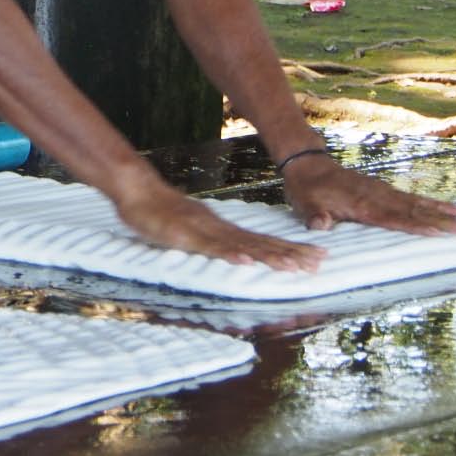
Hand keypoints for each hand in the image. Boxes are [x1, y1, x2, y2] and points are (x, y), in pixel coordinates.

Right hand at [113, 177, 327, 272]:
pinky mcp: (186, 236)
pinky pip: (211, 247)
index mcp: (222, 229)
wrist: (136, 189)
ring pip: (243, 246)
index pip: (262, 242)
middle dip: (291, 254)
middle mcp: (219, 229)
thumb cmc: (158, 213)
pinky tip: (248, 261)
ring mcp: (204, 231)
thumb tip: (232, 252)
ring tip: (295, 266)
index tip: (314, 257)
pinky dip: (230, 254)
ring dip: (270, 256)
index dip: (288, 250)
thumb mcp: (189, 231)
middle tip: (319, 262)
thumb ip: (209, 241)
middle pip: (260, 243)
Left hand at [282, 154, 455, 234]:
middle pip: (413, 210)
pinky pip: (410, 198)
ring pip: (416, 202)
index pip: (394, 218)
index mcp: (361, 204)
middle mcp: (376, 196)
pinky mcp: (381, 189)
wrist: (306, 163)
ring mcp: (381, 191)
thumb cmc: (306, 189)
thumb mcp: (304, 204)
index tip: (438, 232)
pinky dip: (428, 203)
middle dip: (440, 220)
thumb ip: (314, 216)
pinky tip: (444, 207)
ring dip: (440, 211)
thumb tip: (321, 225)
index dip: (416, 226)